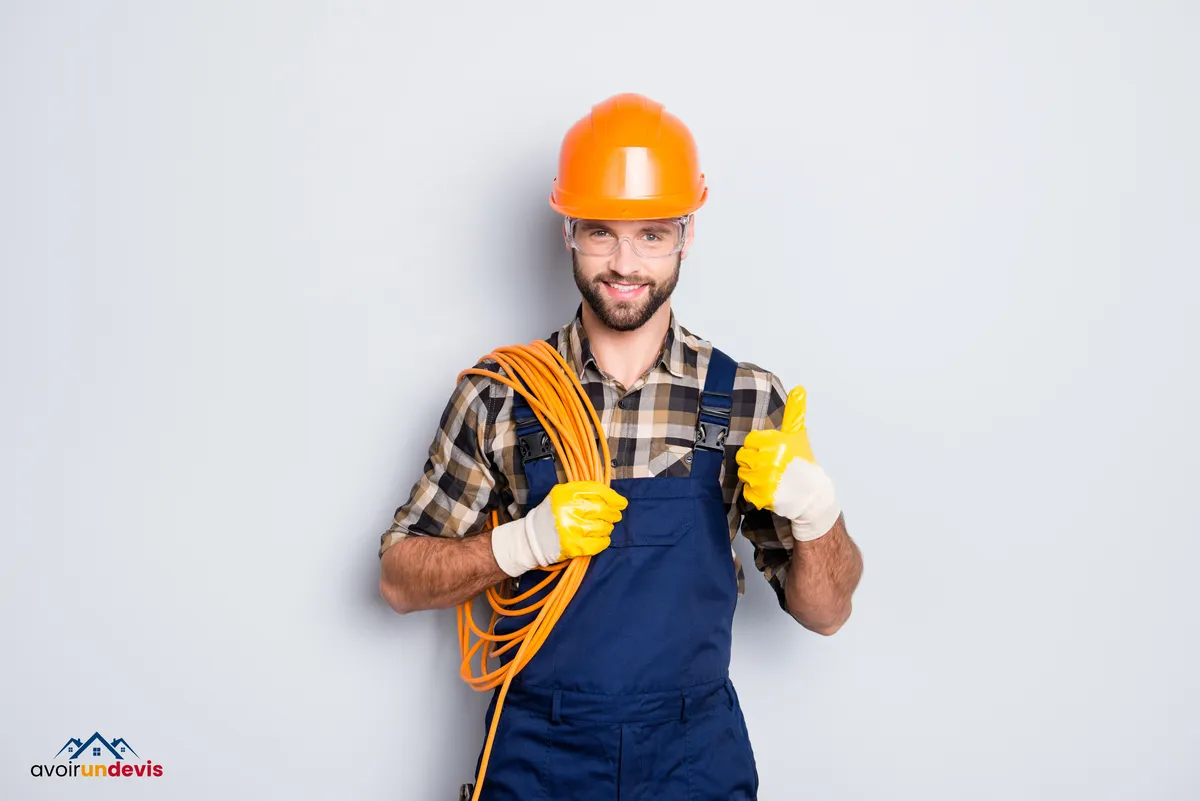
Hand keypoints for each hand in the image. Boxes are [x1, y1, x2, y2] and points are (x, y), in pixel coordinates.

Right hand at [491, 480, 627, 576]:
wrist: (533, 538)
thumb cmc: (551, 514)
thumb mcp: (563, 494)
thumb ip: (584, 491)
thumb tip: (611, 497)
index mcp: (567, 494)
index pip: (598, 491)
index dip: (614, 497)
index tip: (621, 503)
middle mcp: (570, 509)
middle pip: (604, 510)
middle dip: (613, 514)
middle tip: (614, 516)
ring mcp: (573, 529)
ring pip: (604, 527)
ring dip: (607, 527)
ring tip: (603, 527)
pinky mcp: (575, 546)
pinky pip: (599, 543)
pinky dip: (604, 541)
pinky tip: (601, 538)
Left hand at [735, 386, 839, 540]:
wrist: (812, 495)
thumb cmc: (802, 462)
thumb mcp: (798, 435)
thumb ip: (795, 411)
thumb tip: (799, 388)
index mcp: (776, 442)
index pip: (749, 440)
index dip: (759, 446)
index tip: (770, 451)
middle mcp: (769, 460)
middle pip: (743, 457)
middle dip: (754, 461)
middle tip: (769, 465)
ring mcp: (764, 479)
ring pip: (743, 474)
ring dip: (754, 477)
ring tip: (770, 478)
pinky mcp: (761, 496)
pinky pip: (746, 492)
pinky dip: (755, 493)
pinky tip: (769, 490)